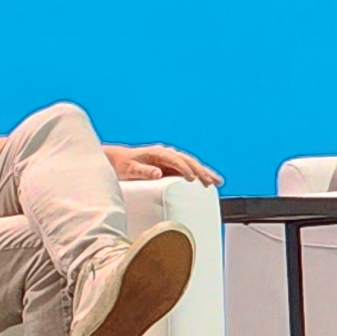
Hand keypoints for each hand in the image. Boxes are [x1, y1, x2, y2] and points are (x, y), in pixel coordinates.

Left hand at [105, 142, 220, 187]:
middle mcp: (167, 154)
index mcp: (158, 153)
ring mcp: (171, 159)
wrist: (118, 160)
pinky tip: (209, 181)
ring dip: (205, 172)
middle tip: (211, 182)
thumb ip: (143, 171)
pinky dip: (199, 174)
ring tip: (218, 182)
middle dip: (201, 171)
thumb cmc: (123, 165)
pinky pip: (188, 169)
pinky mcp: (172, 166)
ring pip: (192, 164)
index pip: (175, 160)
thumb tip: (158, 173)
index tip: (192, 179)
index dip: (184, 168)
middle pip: (188, 161)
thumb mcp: (130, 169)